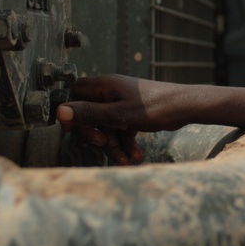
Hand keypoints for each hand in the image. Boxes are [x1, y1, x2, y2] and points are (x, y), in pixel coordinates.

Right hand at [57, 75, 181, 164]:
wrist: (185, 107)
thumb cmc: (153, 107)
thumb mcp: (117, 115)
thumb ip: (88, 114)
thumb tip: (59, 112)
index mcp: (104, 86)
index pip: (75, 95)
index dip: (72, 113)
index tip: (73, 130)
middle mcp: (111, 91)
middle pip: (91, 115)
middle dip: (97, 135)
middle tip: (104, 145)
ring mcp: (123, 101)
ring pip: (108, 125)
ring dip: (114, 144)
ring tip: (126, 160)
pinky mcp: (134, 112)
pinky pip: (122, 128)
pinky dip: (125, 142)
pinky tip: (135, 156)